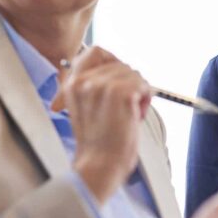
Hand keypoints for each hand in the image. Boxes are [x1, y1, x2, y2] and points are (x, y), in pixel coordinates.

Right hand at [61, 46, 151, 204]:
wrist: (100, 165)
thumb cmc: (97, 143)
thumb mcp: (84, 108)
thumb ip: (92, 86)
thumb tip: (115, 68)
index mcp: (72, 83)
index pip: (96, 51)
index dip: (112, 62)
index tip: (118, 82)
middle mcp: (85, 81)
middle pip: (120, 64)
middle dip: (129, 84)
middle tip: (126, 108)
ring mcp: (103, 86)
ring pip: (134, 74)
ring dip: (138, 93)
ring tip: (129, 114)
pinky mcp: (121, 94)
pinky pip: (144, 85)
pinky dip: (146, 99)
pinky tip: (136, 116)